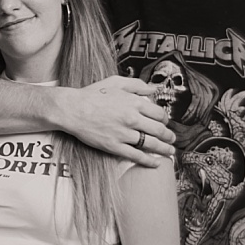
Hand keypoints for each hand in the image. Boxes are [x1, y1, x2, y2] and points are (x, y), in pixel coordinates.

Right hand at [59, 76, 175, 166]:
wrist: (72, 109)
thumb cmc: (91, 95)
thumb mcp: (115, 82)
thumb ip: (136, 85)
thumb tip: (153, 89)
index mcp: (134, 102)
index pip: (159, 113)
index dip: (164, 119)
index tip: (164, 122)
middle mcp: (132, 118)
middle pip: (159, 130)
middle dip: (169, 136)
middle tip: (172, 139)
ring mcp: (124, 134)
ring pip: (151, 144)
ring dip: (164, 149)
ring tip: (169, 151)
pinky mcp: (114, 146)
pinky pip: (136, 156)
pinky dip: (149, 160)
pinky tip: (155, 162)